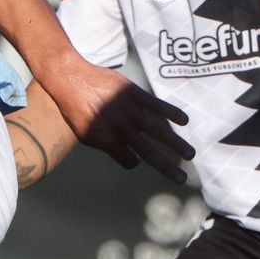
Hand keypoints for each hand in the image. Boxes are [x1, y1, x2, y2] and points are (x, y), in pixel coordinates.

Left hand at [44, 61, 191, 182]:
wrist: (69, 79)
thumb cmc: (74, 108)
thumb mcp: (84, 133)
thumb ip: (106, 143)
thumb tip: (125, 152)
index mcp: (107, 141)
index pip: (129, 160)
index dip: (132, 160)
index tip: (135, 158)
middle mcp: (120, 128)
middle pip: (148, 152)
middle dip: (166, 166)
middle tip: (181, 180)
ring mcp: (129, 110)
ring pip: (157, 130)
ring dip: (175, 144)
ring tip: (190, 155)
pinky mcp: (133, 93)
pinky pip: (156, 105)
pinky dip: (171, 112)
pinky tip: (184, 121)